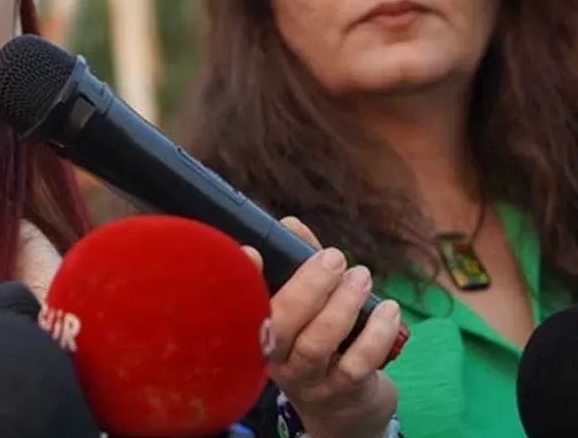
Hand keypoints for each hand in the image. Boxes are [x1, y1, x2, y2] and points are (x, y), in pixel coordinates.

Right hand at [242, 218, 400, 437]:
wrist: (343, 409)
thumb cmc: (319, 343)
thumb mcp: (304, 310)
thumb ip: (299, 265)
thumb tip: (291, 224)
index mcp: (258, 333)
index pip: (244, 307)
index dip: (247, 280)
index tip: (253, 252)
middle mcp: (276, 360)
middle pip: (283, 325)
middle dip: (309, 286)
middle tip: (334, 258)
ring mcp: (308, 380)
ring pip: (317, 344)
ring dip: (342, 305)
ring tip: (361, 276)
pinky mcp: (343, 392)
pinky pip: (358, 362)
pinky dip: (375, 333)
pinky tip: (389, 309)